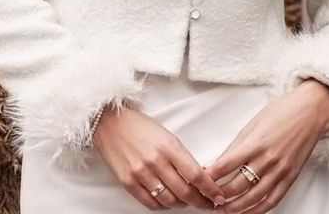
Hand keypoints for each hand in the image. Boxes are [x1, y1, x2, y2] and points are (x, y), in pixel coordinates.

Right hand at [92, 105, 228, 210]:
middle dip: (200, 201)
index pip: (196, 174)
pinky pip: (150, 203)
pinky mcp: (127, 182)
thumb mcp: (166, 135)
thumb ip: (180, 155)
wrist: (110, 123)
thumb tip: (197, 176)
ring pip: (169, 200)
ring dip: (182, 205)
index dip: (210, 189)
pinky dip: (162, 206)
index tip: (218, 196)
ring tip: (187, 202)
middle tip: (207, 204)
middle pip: (185, 191)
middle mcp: (155, 161)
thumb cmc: (140, 126)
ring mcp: (140, 173)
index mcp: (169, 145)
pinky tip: (167, 201)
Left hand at [202, 79, 328, 213]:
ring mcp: (280, 171)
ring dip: (235, 208)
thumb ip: (238, 144)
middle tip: (206, 199)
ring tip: (222, 211)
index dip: (210, 176)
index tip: (199, 181)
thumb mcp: (254, 123)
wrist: (310, 111)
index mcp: (255, 143)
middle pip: (237, 185)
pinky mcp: (290, 177)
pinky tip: (247, 213)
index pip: (225, 165)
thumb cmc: (281, 112)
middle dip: (219, 195)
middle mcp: (267, 160)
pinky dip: (258, 210)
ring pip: (253, 198)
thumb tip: (220, 162)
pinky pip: (272, 200)